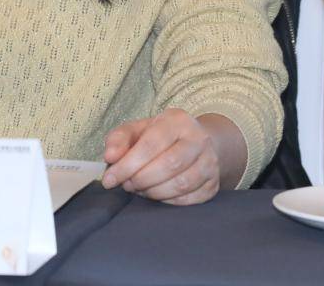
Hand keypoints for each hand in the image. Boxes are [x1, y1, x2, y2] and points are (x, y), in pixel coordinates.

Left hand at [100, 108, 222, 205]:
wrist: (194, 143)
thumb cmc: (159, 137)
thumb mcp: (136, 130)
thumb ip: (119, 139)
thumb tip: (110, 157)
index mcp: (177, 120)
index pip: (151, 144)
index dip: (128, 165)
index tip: (110, 179)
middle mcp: (199, 139)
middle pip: (169, 165)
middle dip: (141, 179)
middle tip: (127, 185)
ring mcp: (210, 162)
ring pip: (181, 184)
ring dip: (154, 192)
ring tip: (141, 189)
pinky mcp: (214, 184)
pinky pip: (189, 199)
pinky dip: (168, 201)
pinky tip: (157, 195)